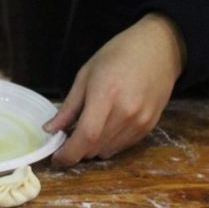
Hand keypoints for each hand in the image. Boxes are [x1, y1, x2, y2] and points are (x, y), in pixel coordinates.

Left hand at [43, 13, 186, 163]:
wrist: (159, 49)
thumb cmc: (118, 54)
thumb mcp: (86, 74)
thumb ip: (69, 106)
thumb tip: (50, 129)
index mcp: (105, 94)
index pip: (86, 136)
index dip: (68, 153)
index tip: (56, 158)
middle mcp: (125, 112)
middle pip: (95, 147)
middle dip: (77, 149)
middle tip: (67, 138)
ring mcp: (140, 122)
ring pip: (108, 151)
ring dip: (92, 148)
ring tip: (87, 128)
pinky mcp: (150, 127)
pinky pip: (123, 146)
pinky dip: (108, 144)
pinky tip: (105, 127)